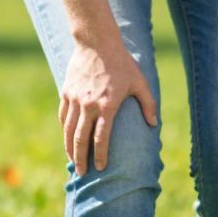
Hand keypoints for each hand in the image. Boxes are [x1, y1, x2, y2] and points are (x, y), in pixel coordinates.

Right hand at [60, 40, 157, 174]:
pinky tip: (68, 139)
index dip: (100, 155)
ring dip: (69, 148)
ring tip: (72, 161)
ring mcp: (75, 99)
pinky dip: (64, 130)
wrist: (96, 43)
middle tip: (81, 173)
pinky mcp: (66, 93)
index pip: (101, 138)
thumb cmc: (122, 63)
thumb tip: (154, 124)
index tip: (101, 167)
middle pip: (80, 139)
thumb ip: (148, 104)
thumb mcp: (139, 82)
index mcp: (107, 105)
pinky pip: (63, 117)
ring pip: (68, 130)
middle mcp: (88, 105)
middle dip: (80, 159)